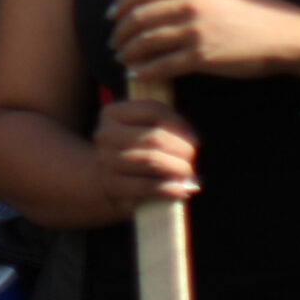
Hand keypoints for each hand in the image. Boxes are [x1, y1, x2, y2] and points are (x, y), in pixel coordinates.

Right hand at [91, 98, 198, 219]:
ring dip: (177, 168)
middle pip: (154, 137)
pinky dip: (169, 188)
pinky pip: (147, 186)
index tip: (194, 138)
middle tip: (192, 158)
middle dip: (182, 148)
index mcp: (113, 113)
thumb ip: (165, 128)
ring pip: (151, 161)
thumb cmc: (135, 151)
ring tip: (188, 173)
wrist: (106, 180)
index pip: (153, 110)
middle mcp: (105, 134)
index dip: (179, 123)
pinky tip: (181, 190)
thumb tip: (191, 141)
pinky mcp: (112, 186)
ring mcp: (106, 161)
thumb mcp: (143, 130)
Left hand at [111, 0, 299, 81]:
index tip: (111, 14)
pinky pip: (163, 65)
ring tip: (121, 57)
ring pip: (147, 42)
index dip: (122, 4)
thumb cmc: (255, 8)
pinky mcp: (202, 58)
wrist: (286, 36)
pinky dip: (145, 70)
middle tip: (113, 40)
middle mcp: (188, 6)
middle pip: (139, 17)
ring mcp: (194, 33)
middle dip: (121, 31)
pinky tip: (135, 74)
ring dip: (128, 52)